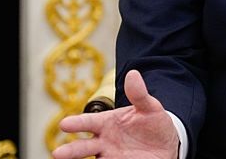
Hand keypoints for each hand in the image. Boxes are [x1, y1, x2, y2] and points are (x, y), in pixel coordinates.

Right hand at [53, 70, 179, 158]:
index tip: (64, 124)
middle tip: (58, 153)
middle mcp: (104, 141)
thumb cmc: (153, 123)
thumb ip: (139, 94)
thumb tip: (133, 74)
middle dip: (71, 150)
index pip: (88, 122)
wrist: (168, 144)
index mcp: (107, 122)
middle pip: (83, 146)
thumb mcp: (149, 107)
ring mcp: (109, 156)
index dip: (77, 123)